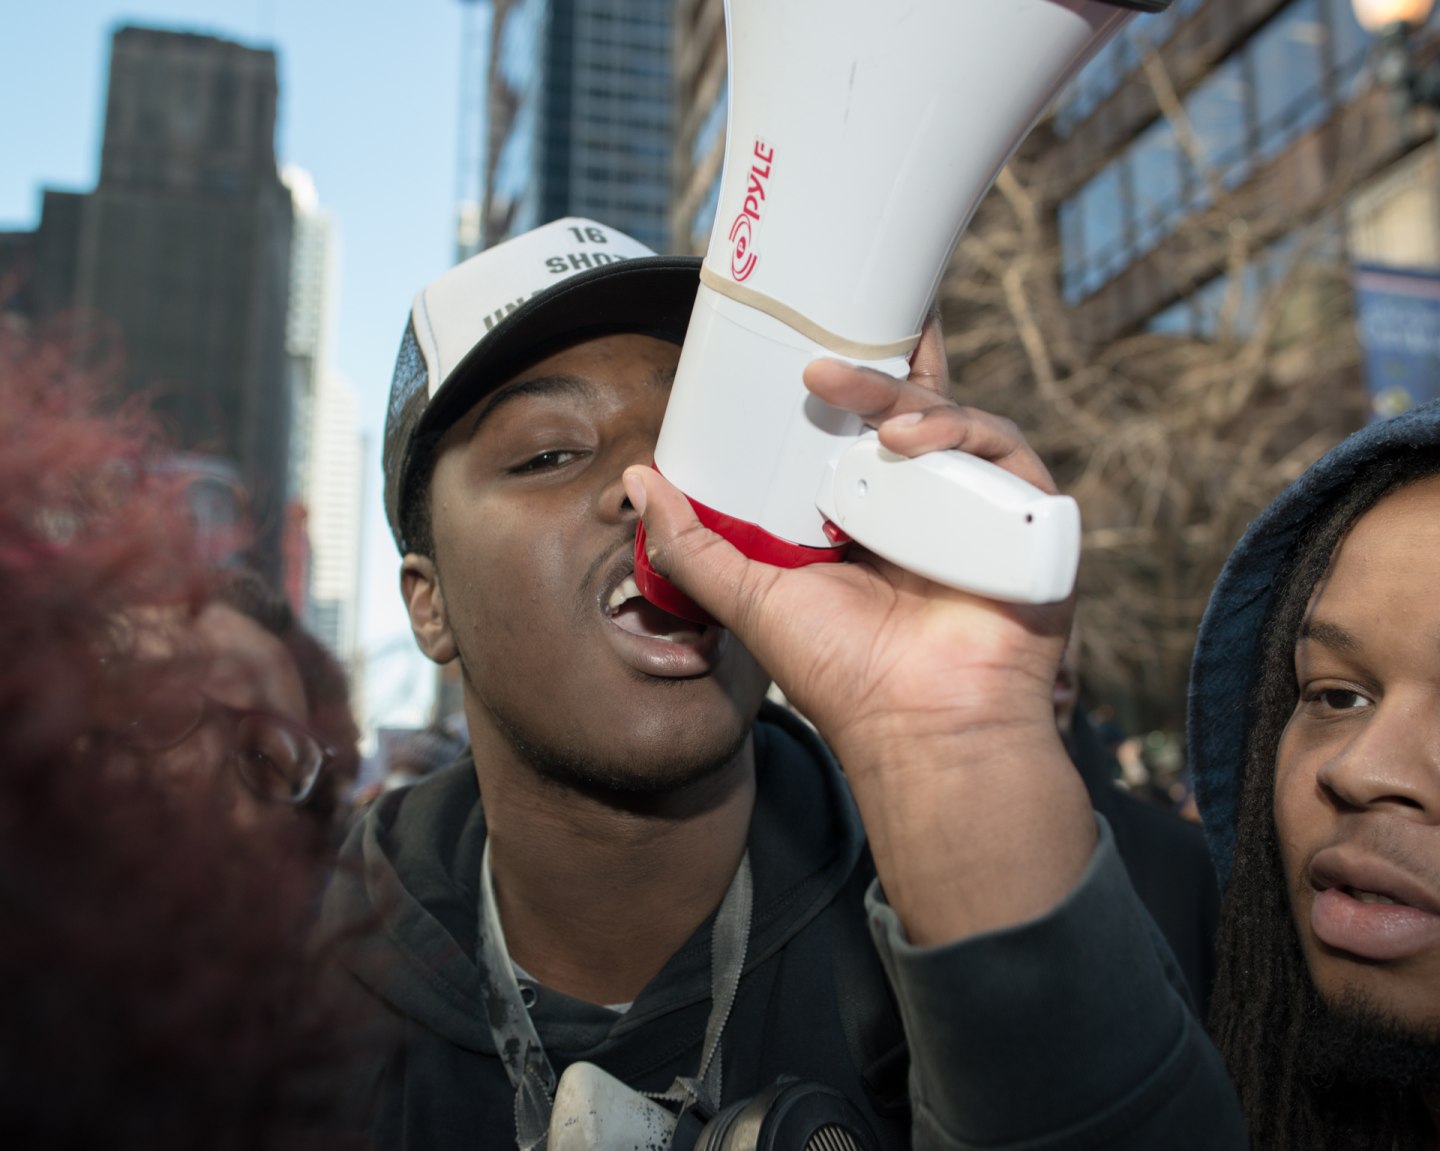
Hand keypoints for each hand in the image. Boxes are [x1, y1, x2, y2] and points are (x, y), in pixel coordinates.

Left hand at [625, 313, 1069, 765]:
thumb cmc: (842, 674)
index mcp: (865, 514)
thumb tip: (638, 480)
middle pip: (908, 408)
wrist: (919, 725)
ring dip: (899, 395)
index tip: (803, 349)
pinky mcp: (1025, 514)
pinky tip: (908, 440)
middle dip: (871, 368)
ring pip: (949, 418)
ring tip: (846, 394)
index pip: (858, 428)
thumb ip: (693, 544)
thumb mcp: (751, 597)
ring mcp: (975, 507)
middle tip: (814, 364)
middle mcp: (922, 504)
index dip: (843, 383)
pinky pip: (1003, 450)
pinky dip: (958, 431)